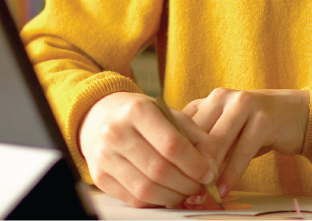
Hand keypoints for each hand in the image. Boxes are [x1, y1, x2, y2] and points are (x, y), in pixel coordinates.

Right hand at [78, 91, 218, 207]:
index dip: (194, 164)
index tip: (209, 173)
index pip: (171, 144)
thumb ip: (198, 138)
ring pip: (146, 189)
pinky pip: (133, 199)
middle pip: (159, 170)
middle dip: (186, 184)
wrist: (108, 118)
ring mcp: (104, 156)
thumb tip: (212, 169)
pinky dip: (156, 201)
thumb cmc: (148, 117)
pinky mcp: (99, 176)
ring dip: (173, 197)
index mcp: (137, 110)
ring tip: (186, 192)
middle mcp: (116, 132)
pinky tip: (168, 193)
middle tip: (200, 187)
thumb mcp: (173, 116)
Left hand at [182, 88, 309, 201]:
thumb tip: (180, 177)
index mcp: (210, 99)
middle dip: (189, 165)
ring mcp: (244, 104)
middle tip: (182, 193)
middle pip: (198, 133)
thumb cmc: (255, 127)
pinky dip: (231, 173)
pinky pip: (242, 150)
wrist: (296, 114)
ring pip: (217, 141)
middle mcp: (223, 97)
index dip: (175, 153)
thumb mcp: (228, 131)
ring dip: (208, 172)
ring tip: (200, 196)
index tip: (170, 179)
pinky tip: (223, 190)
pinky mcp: (263, 118)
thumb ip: (207, 145)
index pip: (183, 125)